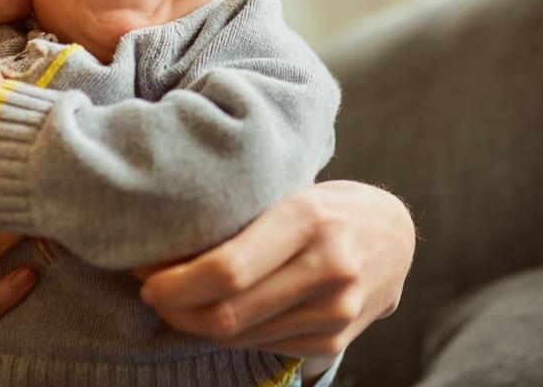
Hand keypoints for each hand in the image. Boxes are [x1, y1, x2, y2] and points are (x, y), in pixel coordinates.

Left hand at [135, 181, 414, 377]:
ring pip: (241, 335)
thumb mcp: (291, 196)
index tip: (146, 276)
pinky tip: (216, 313)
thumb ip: (243, 225)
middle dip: (177, 308)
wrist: (395, 235)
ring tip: (176, 301)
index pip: (229, 269)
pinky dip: (230, 334)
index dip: (177, 282)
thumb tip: (165, 253)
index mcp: (310, 218)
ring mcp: (337, 310)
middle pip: (229, 311)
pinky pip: (263, 346)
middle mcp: (329, 266)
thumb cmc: (327, 207)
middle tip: (152, 293)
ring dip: (196, 324)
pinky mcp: (337, 339)